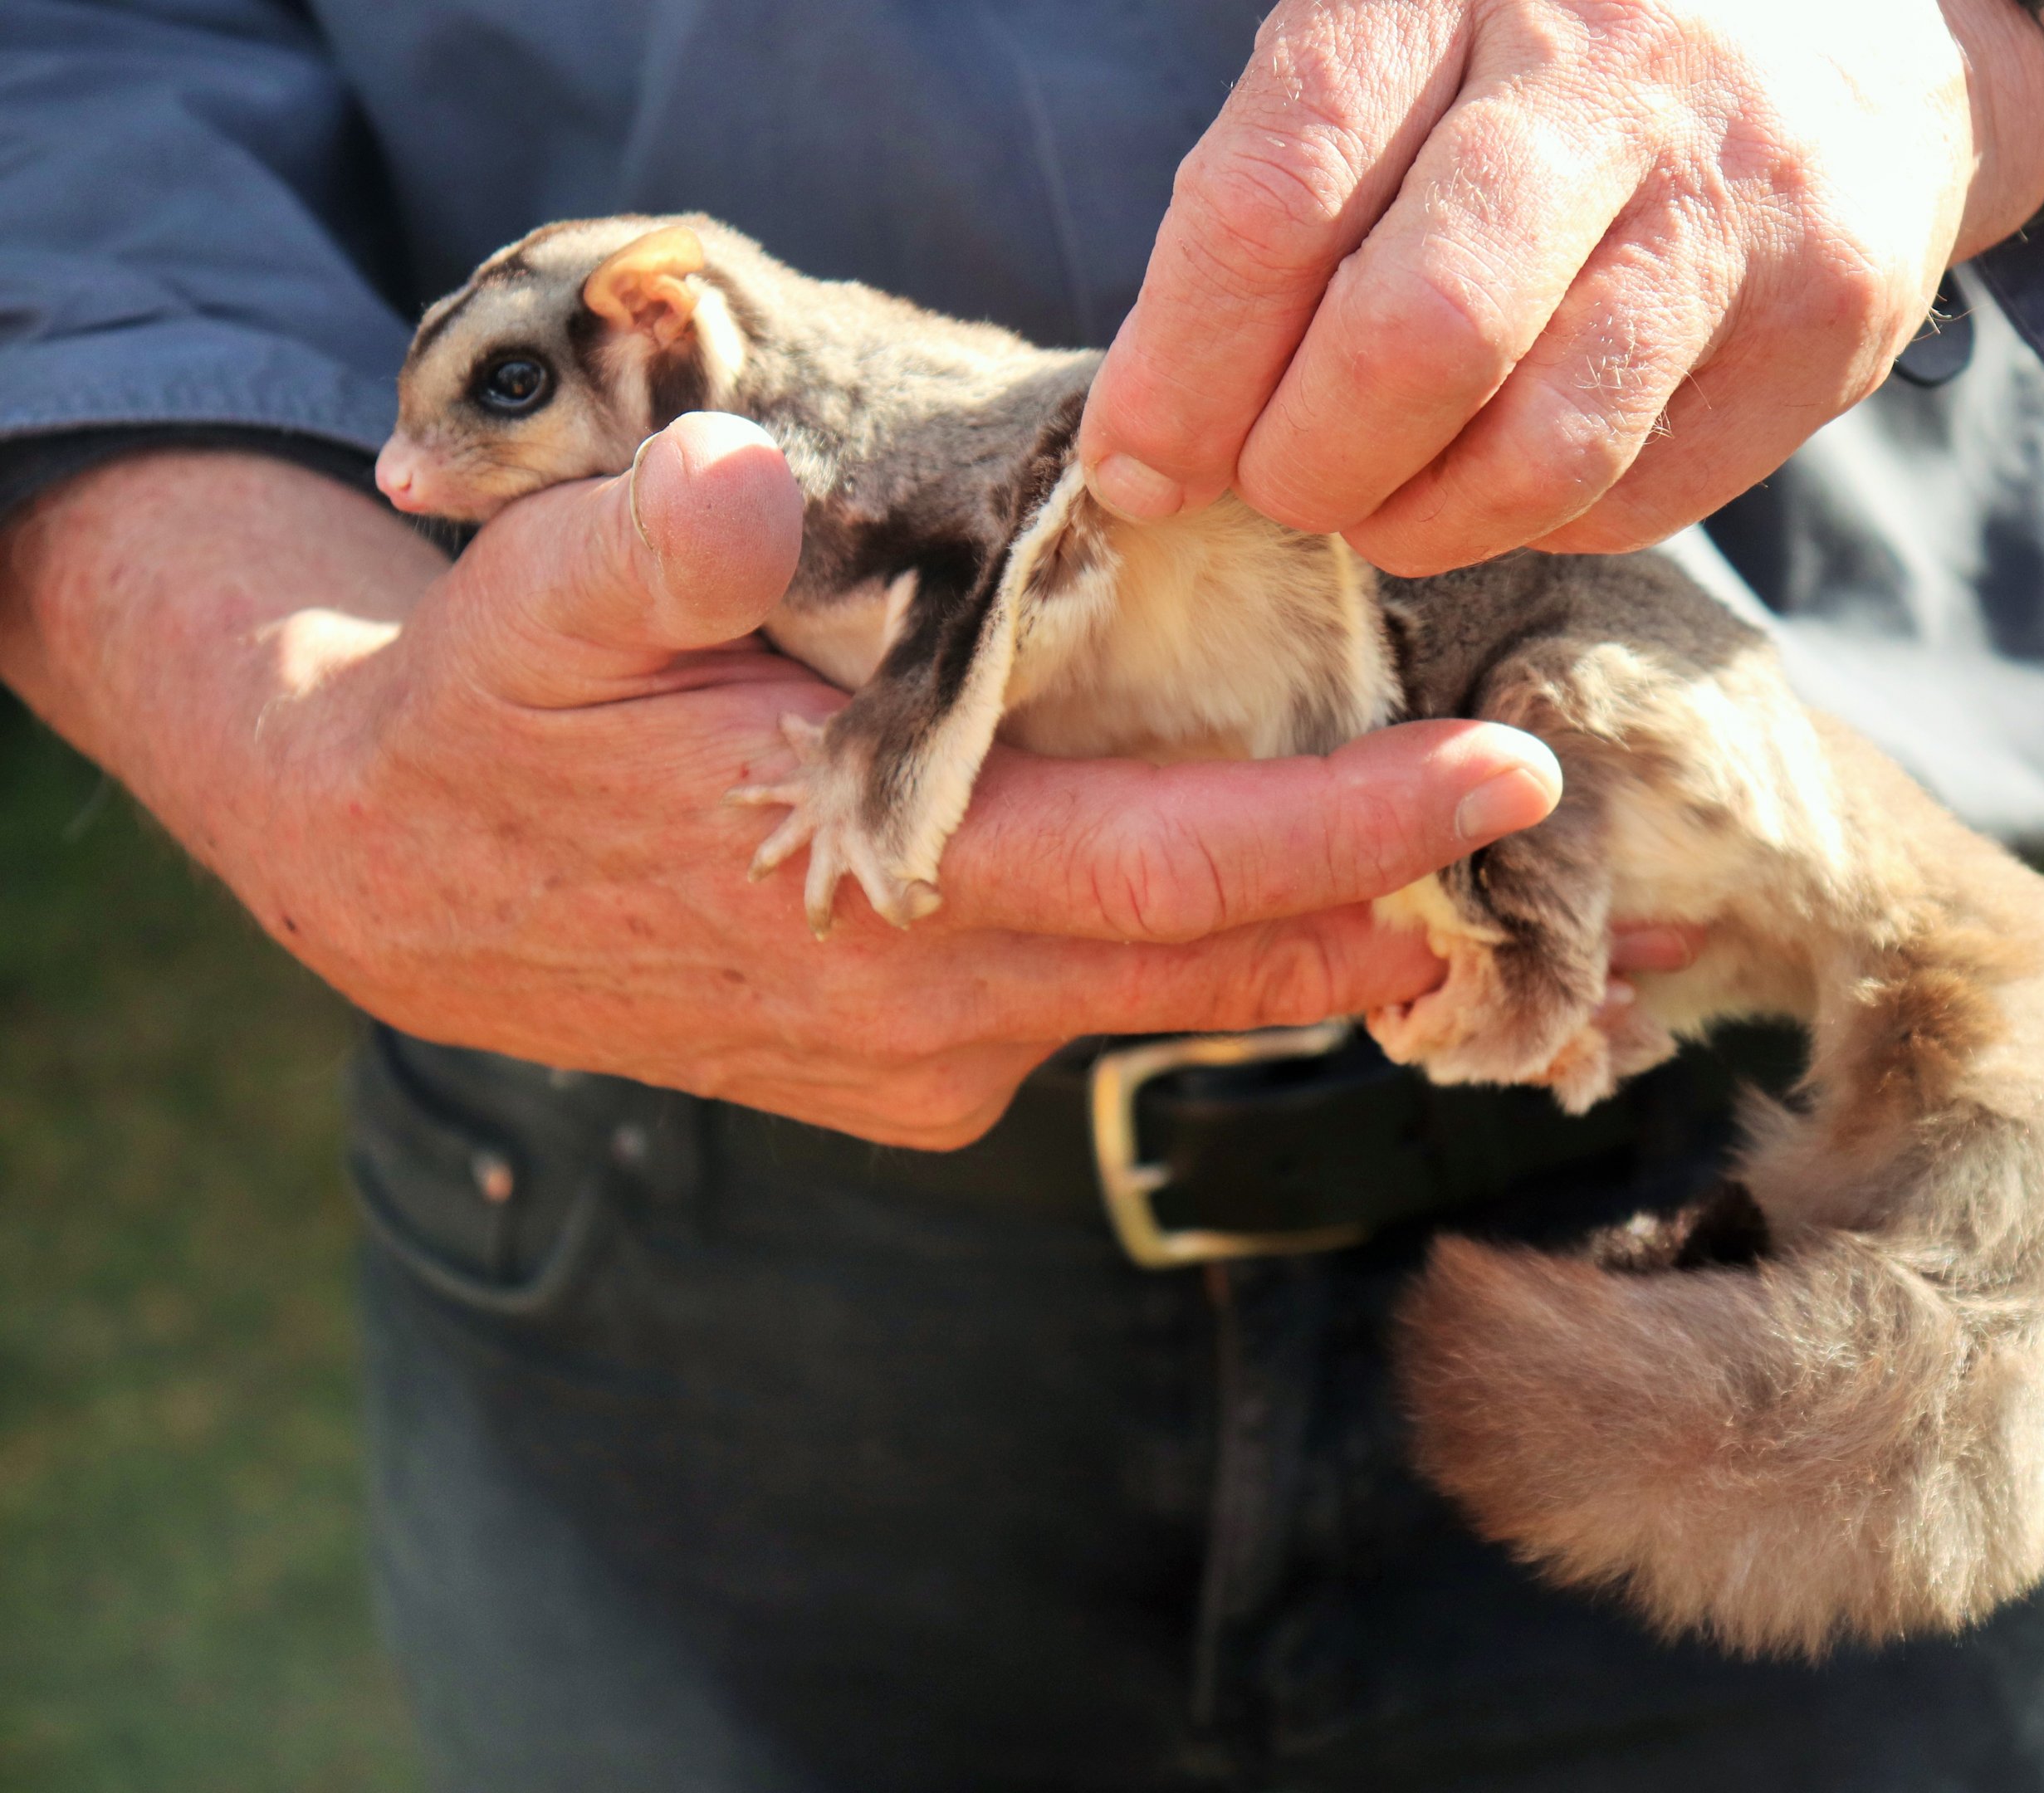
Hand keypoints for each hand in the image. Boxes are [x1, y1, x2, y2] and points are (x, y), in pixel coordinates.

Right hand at [2, 416, 1621, 1150]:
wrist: (411, 881)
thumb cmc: (497, 712)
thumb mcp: (540, 602)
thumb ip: (651, 550)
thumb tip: (740, 491)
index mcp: (874, 892)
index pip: (1166, 868)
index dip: (1344, 829)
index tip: (1501, 777)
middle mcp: (927, 1011)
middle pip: (1215, 960)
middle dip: (1390, 894)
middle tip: (1536, 813)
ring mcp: (925, 1064)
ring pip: (1166, 997)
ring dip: (1313, 936)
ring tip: (1446, 852)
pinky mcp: (913, 1078)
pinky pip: (1096, 1015)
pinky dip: (1200, 957)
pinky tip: (1279, 892)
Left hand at [1077, 0, 2043, 576]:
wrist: (1861, 30)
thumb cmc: (1562, 55)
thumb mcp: (1410, 43)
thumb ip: (1279, 195)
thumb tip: (1154, 433)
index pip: (1281, 192)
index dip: (1185, 364)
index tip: (1137, 460)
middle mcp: (1610, 71)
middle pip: (1415, 339)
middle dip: (1302, 462)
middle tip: (1272, 483)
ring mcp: (1733, 200)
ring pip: (1533, 450)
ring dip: (1412, 522)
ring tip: (1377, 498)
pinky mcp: (1822, 319)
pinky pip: (1632, 498)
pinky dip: (1530, 519)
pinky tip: (1507, 466)